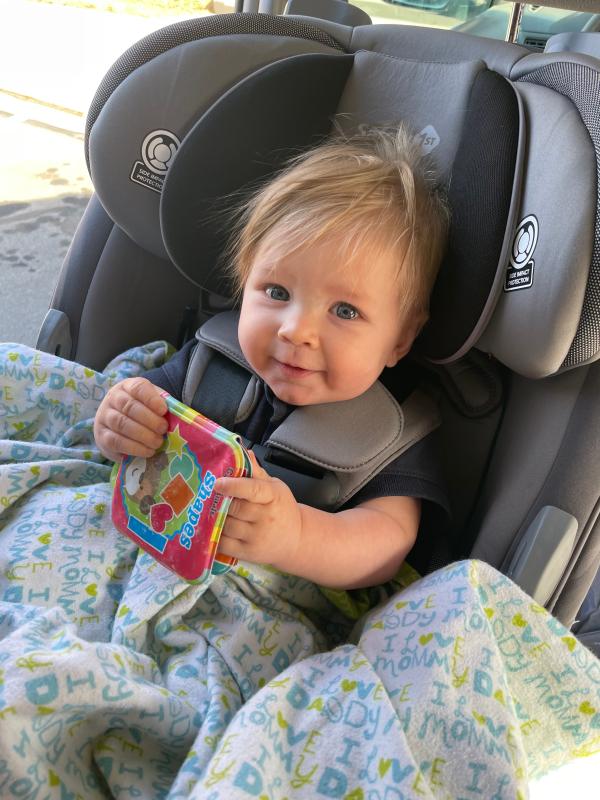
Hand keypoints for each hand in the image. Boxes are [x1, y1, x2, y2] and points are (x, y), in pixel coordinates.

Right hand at [94, 377, 167, 460]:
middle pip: (129, 406)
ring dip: (143, 435)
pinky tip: (148, 451)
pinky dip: (134, 448)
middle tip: (163, 429)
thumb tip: (179, 415)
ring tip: (158, 442)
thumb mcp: (153, 404)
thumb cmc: (143, 413)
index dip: (152, 399)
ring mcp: (104, 417)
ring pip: (122, 424)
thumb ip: (163, 406)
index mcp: (128, 386)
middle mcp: (113, 399)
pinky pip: (116, 441)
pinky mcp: (101, 436)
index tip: (164, 410)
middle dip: (150, 420)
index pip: (138, 387)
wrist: (120, 428)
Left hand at [215, 450, 301, 569]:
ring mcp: (257, 537)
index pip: (252, 490)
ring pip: (227, 525)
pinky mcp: (248, 553)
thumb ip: (256, 472)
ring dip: (215, 517)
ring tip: (208, 510)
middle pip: (235, 507)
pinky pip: (224, 544)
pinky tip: (211, 527)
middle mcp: (266, 517)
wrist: (296, 539)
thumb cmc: (282, 508)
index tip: (216, 483)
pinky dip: (215, 535)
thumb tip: (241, 450)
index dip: (233, 485)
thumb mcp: (274, 487)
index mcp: (273, 496)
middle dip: (221, 501)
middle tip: (207, 495)